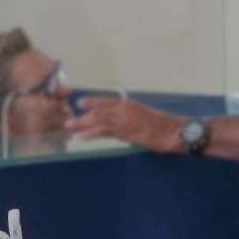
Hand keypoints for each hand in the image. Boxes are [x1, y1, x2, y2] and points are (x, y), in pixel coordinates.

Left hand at [65, 96, 183, 152]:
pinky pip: (105, 132)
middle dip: (82, 116)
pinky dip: (92, 133)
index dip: (91, 102)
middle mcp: (123, 109)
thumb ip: (126, 117)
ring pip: (98, 120)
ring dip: (82, 124)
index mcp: (127, 103)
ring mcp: (123, 120)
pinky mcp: (125, 132)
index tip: (79, 104)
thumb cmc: (159, 125)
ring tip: (70, 127)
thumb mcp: (141, 116)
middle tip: (68, 120)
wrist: (170, 131)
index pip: (105, 101)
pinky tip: (82, 137)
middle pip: (98, 111)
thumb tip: (114, 123)